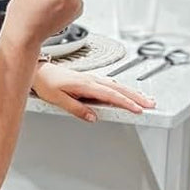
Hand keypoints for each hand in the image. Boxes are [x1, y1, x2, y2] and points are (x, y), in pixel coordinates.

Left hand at [31, 62, 155, 121]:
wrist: (39, 71)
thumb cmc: (46, 84)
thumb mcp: (58, 100)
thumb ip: (76, 109)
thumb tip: (93, 117)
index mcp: (85, 84)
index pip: (110, 95)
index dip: (125, 102)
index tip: (137, 109)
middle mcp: (91, 80)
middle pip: (119, 89)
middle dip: (136, 96)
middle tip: (150, 104)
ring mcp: (92, 79)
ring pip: (116, 86)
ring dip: (132, 92)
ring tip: (145, 99)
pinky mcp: (90, 80)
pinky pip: (110, 85)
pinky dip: (122, 89)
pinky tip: (127, 93)